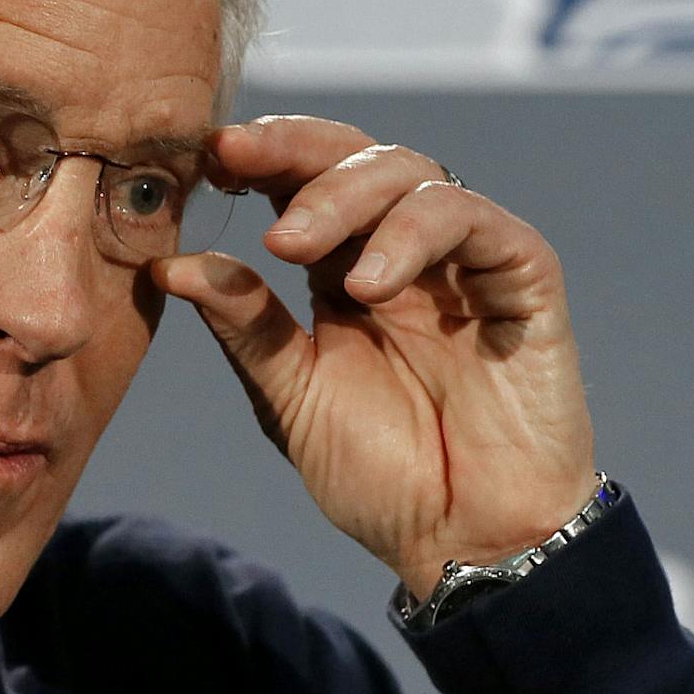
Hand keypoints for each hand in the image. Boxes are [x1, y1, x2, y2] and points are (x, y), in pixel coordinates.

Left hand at [151, 115, 597, 600]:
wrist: (464, 543)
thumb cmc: (383, 476)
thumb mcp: (291, 397)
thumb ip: (244, 327)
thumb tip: (169, 265)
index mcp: (342, 268)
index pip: (303, 181)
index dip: (259, 154)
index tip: (204, 153)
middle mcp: (404, 251)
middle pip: (354, 157)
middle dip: (290, 151)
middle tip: (233, 165)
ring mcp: (466, 260)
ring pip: (413, 173)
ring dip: (342, 197)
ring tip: (287, 247)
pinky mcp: (524, 277)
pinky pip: (478, 223)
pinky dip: (415, 235)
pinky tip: (368, 284)